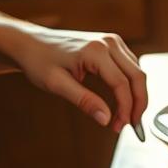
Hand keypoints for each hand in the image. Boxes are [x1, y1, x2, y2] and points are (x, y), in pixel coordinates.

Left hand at [4, 25, 147, 135]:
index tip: (119, 126)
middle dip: (138, 103)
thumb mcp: (56, 84)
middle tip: (131, 124)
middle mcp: (108, 42)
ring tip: (126, 115)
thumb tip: (106, 119)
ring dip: (136, 95)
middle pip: (137, 76)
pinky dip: (130, 85)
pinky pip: (130, 66)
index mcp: (95, 51)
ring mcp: (112, 41)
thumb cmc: (38, 60)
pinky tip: (124, 99)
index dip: (126, 108)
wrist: (28, 42)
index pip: (122, 84)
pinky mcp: (111, 45)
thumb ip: (84, 101)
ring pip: (136, 71)